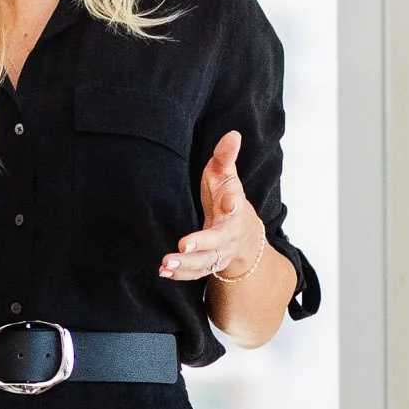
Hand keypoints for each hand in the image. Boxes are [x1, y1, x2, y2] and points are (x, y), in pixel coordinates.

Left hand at [160, 131, 264, 283]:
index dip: (234, 203)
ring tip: (165, 263)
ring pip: (206, 262)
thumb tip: (233, 134)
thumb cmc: (227, 198)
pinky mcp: (210, 265)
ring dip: (186, 265)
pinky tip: (163, 271)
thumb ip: (225, 157)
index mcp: (234, 208)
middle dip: (202, 244)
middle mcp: (229, 233)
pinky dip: (181, 275)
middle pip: (219, 241)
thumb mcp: (227, 176)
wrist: (244, 235)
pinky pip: (197, 274)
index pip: (236, 204)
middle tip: (183, 245)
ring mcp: (220, 252)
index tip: (230, 204)